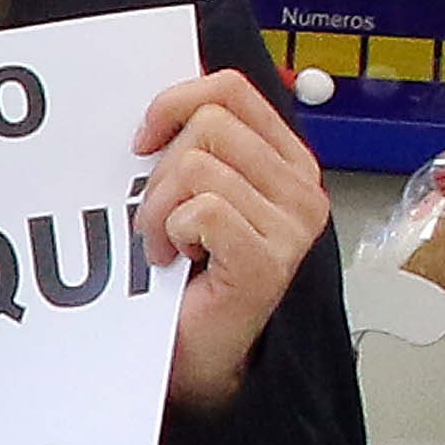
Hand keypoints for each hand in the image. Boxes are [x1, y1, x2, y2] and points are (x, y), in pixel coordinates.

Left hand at [139, 59, 328, 408]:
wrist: (191, 356)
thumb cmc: (188, 278)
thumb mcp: (191, 191)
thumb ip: (195, 141)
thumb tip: (167, 95)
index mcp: (285, 160)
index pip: (230, 89)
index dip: (174, 103)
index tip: (143, 141)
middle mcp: (300, 189)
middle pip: (209, 123)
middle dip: (161, 170)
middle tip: (160, 217)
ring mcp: (291, 226)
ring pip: (197, 167)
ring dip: (159, 210)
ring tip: (167, 245)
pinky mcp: (268, 261)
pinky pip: (201, 210)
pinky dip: (170, 234)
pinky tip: (175, 261)